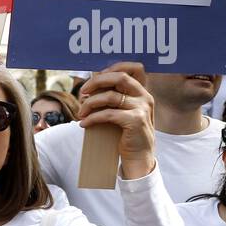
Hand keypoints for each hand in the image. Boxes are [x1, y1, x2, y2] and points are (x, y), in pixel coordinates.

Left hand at [77, 61, 154, 177]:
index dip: (112, 68)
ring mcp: (142, 108)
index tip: (95, 77)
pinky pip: (108, 114)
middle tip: (82, 92)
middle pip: (120, 77)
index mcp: (142, 92)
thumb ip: (112, 98)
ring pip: (110, 96)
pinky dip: (92, 118)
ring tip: (80, 113)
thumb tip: (89, 86)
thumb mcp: (121, 112)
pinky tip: (84, 124)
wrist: (139, 158)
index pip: (134, 68)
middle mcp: (145, 97)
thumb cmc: (125, 134)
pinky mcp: (136, 121)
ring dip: (90, 104)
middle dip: (97, 82)